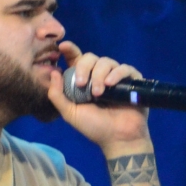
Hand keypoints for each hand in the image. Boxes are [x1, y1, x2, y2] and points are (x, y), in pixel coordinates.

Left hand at [47, 41, 150, 155]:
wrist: (118, 138)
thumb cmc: (94, 127)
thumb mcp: (70, 113)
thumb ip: (57, 95)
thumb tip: (54, 72)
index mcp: (83, 80)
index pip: (76, 59)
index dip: (70, 50)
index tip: (63, 46)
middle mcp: (99, 76)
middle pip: (90, 57)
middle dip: (84, 68)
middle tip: (82, 84)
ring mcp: (116, 78)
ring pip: (106, 62)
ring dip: (99, 75)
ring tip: (98, 93)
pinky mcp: (132, 81)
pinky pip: (124, 68)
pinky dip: (116, 73)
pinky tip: (110, 84)